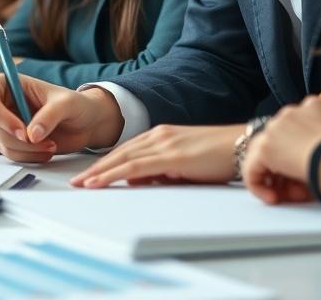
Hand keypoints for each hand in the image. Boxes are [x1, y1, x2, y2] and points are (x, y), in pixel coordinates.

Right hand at [0, 75, 123, 162]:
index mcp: (10, 83)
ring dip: (25, 149)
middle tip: (39, 141)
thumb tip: (32, 134)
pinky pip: (10, 153)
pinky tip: (47, 151)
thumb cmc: (76, 104)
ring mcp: (7, 123)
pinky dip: (28, 156)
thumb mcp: (66, 103)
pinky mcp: (14, 141)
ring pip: (0, 141)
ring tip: (50, 145)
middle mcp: (4, 102)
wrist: (87, 123)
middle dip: (14, 137)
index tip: (21, 129)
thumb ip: (49, 115)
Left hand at [70, 123, 244, 187]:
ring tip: (82, 184)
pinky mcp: (171, 155)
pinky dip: (114, 174)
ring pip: (122, 159)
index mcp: (161, 136)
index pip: (126, 150)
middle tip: (77, 182)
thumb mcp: (183, 166)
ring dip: (100, 172)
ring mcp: (164, 143)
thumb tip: (136, 181)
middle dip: (96, 168)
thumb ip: (160, 171)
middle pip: (119, 153)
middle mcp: (158, 135)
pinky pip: (135, 167)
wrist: (243, 146)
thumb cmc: (219, 157)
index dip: (105, 163)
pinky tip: (101, 181)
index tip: (89, 174)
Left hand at [243, 97, 320, 203]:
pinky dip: (259, 186)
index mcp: (310, 108)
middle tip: (303, 190)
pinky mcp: (265, 148)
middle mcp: (289, 114)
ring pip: (264, 157)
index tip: (315, 171)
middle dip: (289, 170)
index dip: (305, 154)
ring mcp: (275, 128)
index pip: (296, 131)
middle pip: (279, 145)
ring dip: (277, 180)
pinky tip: (274, 199)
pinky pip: (252, 170)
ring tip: (293, 196)